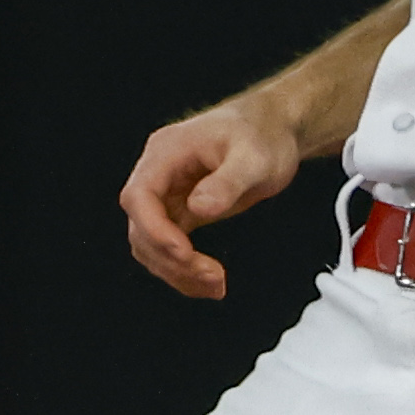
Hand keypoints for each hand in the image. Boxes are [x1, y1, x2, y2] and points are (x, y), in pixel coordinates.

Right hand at [118, 96, 304, 300]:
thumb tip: (198, 208)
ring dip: (177, 271)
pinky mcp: (181, 211)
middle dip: (171, 258)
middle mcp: (159, 174)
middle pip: (141, 227)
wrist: (275, 129)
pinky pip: (170, 247)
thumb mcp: (253, 157)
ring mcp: (168, 194)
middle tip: (211, 275)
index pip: (139, 196)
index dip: (154, 229)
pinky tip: (208, 281)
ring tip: (215, 284)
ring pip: (151, 244)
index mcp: (166, 152)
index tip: (183, 252)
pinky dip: (184, 269)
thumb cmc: (262, 134)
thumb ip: (226, 182)